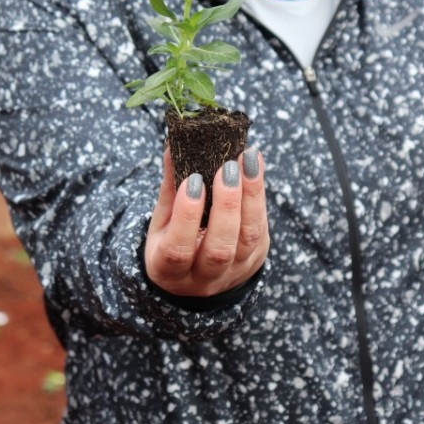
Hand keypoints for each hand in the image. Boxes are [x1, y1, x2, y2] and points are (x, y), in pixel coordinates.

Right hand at [144, 145, 268, 297]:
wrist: (198, 278)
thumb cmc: (173, 242)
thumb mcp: (162, 222)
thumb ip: (169, 188)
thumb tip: (174, 144)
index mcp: (169, 271)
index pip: (178, 251)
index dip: (186, 217)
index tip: (194, 182)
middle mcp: (204, 279)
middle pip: (219, 249)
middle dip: (227, 206)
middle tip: (228, 167)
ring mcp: (234, 271)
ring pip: (249, 237)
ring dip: (251, 196)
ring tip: (249, 160)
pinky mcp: (256, 258)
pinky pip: (261, 228)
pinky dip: (259, 196)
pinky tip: (255, 167)